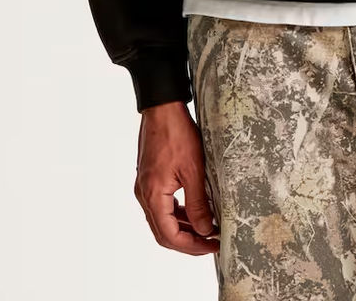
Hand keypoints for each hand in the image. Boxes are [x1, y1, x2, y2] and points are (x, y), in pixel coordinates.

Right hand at [134, 100, 219, 254]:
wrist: (162, 109)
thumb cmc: (177, 134)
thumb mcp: (194, 170)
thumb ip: (198, 203)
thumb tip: (205, 229)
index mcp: (153, 196)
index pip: (169, 235)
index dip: (191, 245)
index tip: (211, 245)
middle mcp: (144, 195)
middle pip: (163, 232)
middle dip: (188, 241)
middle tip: (211, 242)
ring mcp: (145, 187)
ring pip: (162, 219)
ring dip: (183, 227)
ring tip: (206, 228)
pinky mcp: (150, 179)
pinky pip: (162, 205)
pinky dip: (177, 213)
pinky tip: (194, 211)